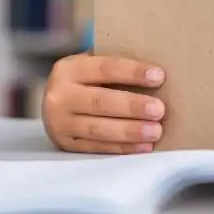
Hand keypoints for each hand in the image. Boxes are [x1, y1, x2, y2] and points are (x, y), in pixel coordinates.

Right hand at [42, 54, 166, 153]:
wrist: (54, 104)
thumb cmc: (88, 80)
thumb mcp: (93, 65)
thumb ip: (117, 67)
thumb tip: (159, 72)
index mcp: (69, 69)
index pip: (104, 68)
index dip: (132, 72)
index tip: (159, 76)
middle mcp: (60, 96)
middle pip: (100, 101)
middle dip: (132, 107)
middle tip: (159, 110)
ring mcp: (60, 123)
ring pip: (97, 128)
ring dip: (129, 131)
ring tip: (155, 131)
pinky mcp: (66, 145)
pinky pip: (96, 147)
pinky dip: (122, 148)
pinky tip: (143, 146)